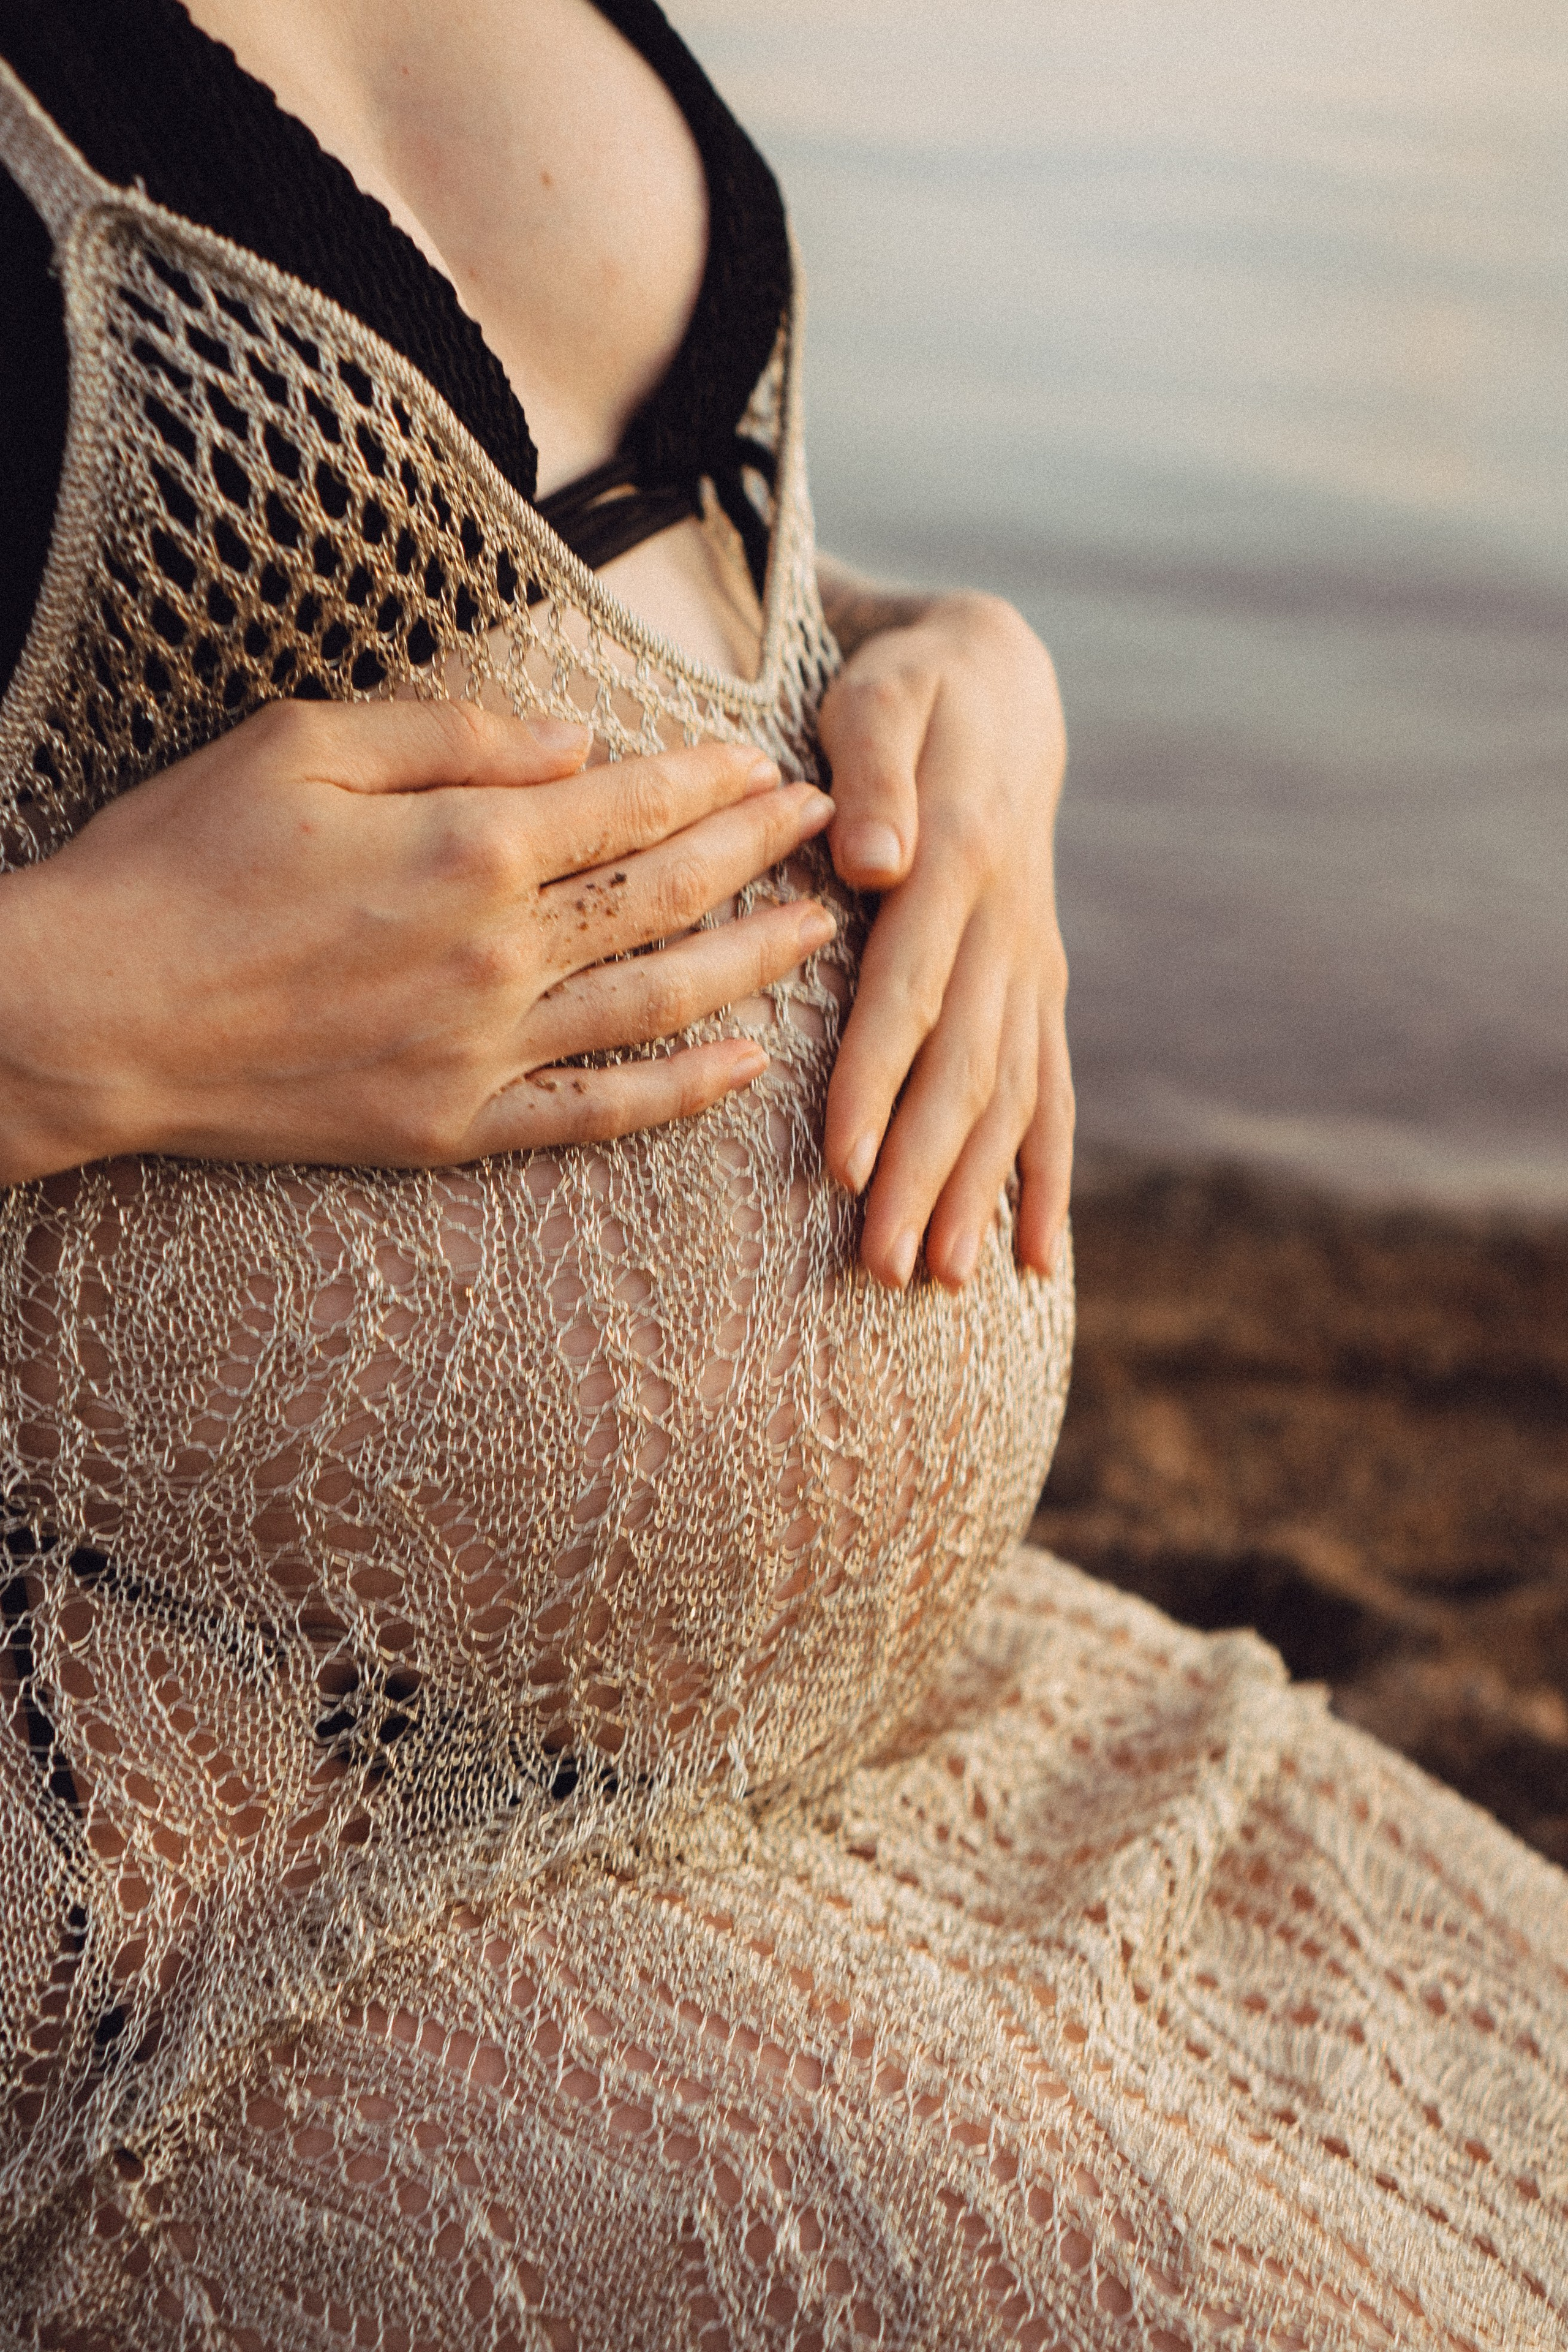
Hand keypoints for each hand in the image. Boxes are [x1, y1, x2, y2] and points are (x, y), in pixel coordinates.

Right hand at [0, 700, 835, 1182]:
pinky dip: (676, 1091)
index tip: (769, 764)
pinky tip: (740, 1066)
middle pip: (667, 894)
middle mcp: (500, 952)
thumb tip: (580, 745)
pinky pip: (594, 1115)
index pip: (632, 805)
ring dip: (750, 964)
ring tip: (819, 933)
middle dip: (758, 853)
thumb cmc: (179, 861)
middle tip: (830, 828)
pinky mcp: (451, 1127)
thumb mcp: (302, 744)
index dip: (712, 781)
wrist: (93, 1014)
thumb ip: (456, 737)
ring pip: (656, 1000)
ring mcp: (482, 1050)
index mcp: (469, 845)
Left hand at [817, 588, 1072, 1289]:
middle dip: (925, 1173)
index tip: (845, 1164)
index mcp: (958, 864)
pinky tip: (1036, 1258)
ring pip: (1010, 1096)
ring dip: (980, 1192)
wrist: (1001, 686)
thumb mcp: (883, 697)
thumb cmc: (912, 692)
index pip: (908, 991)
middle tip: (884, 1266)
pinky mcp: (1039, 987)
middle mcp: (1006, 930)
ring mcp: (1031, 966)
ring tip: (944, 1281)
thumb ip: (872, 772)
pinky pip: (1052, 1093)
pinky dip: (1047, 1176)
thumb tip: (874, 861)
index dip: (877, 1080)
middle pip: (963, 1068)